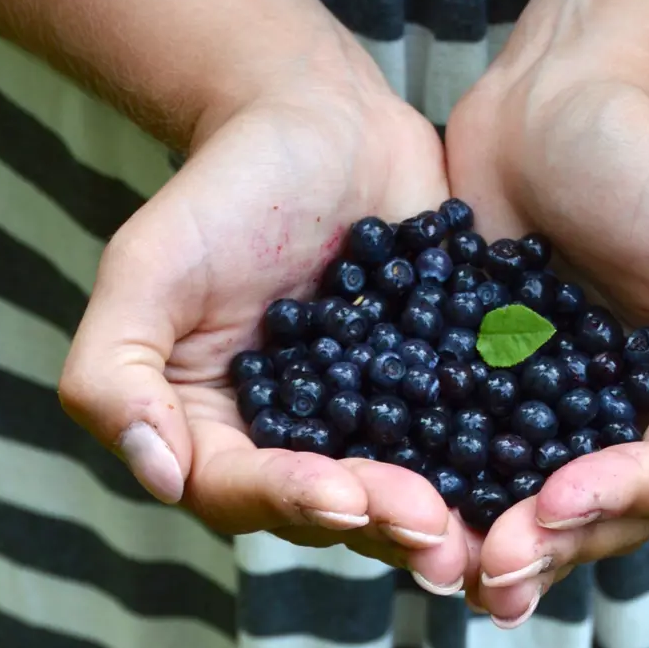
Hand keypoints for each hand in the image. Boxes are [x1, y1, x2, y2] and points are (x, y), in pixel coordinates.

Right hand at [59, 33, 471, 593]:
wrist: (319, 117)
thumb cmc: (222, 187)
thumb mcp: (146, 266)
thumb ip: (114, 371)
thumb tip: (157, 476)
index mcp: (216, 426)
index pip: (241, 488)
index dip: (289, 500)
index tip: (343, 495)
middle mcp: (296, 436)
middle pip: (332, 505)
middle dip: (380, 521)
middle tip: (434, 529)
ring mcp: (373, 413)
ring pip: (404, 484)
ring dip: (441, 514)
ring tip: (481, 530)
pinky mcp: (436, 381)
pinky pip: (465, 428)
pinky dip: (495, 453)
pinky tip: (534, 469)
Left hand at [444, 7, 648, 623]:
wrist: (562, 87)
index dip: (616, 502)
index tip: (559, 505)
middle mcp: (616, 406)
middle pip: (589, 503)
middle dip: (544, 542)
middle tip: (489, 573)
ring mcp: (541, 390)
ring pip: (518, 485)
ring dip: (486, 532)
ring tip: (443, 567)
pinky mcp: (475, 364)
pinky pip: (455, 431)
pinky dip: (433, 470)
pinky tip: (393, 499)